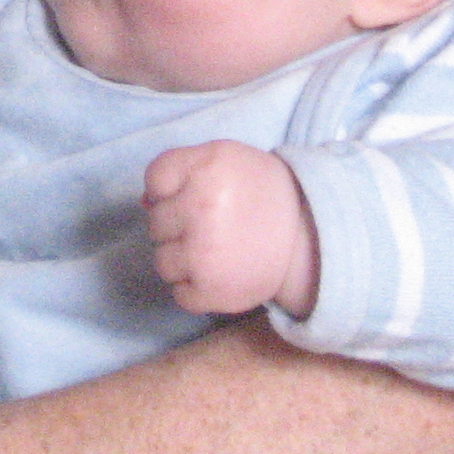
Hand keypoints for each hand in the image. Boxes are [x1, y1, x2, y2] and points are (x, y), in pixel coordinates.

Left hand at [144, 140, 318, 317]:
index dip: (170, 189)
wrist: (309, 233)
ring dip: (182, 259)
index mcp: (204, 169)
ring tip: (214, 251)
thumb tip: (144, 202)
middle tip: (211, 225)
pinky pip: (179, 295)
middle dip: (177, 225)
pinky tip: (219, 274)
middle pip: (155, 223)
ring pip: (162, 262)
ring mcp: (203, 253)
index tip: (194, 194)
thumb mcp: (222, 159)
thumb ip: (179, 168)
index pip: (155, 180)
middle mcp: (200, 208)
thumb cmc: (259, 191)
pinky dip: (195, 290)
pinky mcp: (211, 291)